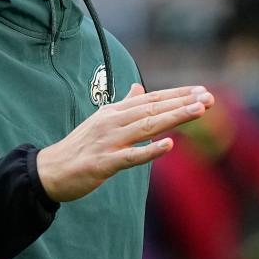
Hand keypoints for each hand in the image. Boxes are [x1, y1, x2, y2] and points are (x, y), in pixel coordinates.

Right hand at [36, 84, 213, 201]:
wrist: (50, 170)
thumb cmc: (78, 147)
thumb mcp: (100, 120)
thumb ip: (122, 105)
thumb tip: (139, 88)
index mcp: (112, 111)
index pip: (150, 99)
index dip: (176, 95)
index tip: (200, 90)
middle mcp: (111, 122)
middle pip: (152, 109)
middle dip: (182, 103)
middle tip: (208, 98)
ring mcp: (108, 141)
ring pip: (146, 127)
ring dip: (174, 118)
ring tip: (198, 111)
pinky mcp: (105, 162)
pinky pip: (131, 156)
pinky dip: (150, 150)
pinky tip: (169, 145)